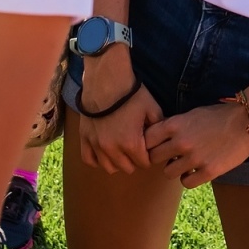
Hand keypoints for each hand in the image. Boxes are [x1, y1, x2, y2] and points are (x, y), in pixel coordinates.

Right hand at [77, 47, 161, 174]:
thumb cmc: (131, 94)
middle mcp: (112, 149)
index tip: (149, 149)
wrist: (106, 81)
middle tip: (136, 148)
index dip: (149, 157)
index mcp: (131, 144)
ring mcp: (96, 145)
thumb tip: (163, 137)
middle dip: (134, 160)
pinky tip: (104, 152)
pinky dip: (97, 159)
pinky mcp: (85, 138)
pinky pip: (89, 159)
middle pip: (127, 168)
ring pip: (108, 167)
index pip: (144, 163)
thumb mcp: (152, 108)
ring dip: (117, 162)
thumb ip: (159, 126)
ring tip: (121, 151)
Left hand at [144, 103, 248, 188]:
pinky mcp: (208, 172)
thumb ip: (174, 126)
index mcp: (176, 124)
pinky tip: (196, 171)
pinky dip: (188, 178)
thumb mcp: (192, 114)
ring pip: (168, 173)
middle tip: (170, 155)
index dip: (150, 143)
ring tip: (185, 163)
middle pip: (154, 157)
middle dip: (161, 157)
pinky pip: (186, 183)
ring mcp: (194, 158)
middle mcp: (181, 142)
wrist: (246, 122)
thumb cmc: (219, 116)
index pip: (147, 139)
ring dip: (174, 168)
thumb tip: (157, 137)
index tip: (156, 145)